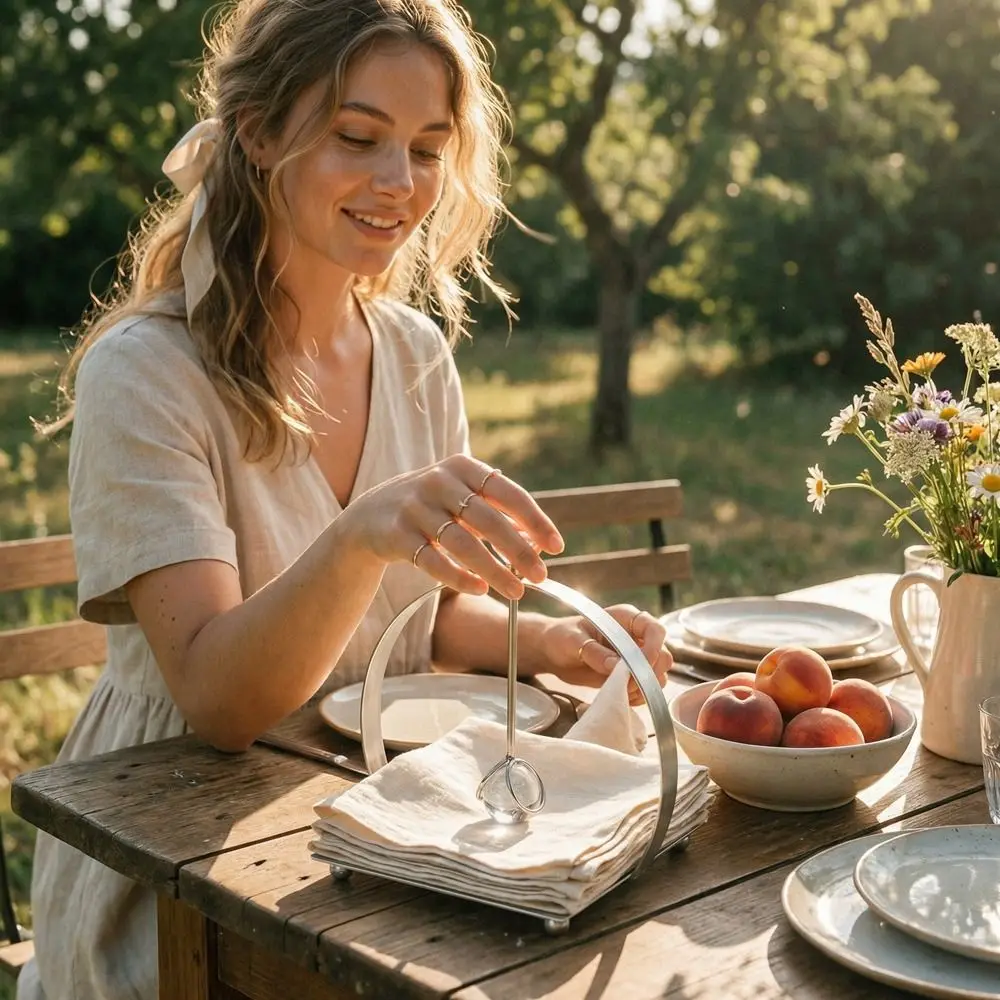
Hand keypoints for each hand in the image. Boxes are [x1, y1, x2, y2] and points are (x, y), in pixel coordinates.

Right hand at [346, 455, 563, 598]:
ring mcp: (414, 507)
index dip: (536, 521)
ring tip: (517, 591)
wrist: (370, 515)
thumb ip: (498, 513)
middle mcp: (438, 481)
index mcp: (463, 467)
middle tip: (541, 576)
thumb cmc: (433, 507)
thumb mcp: (462, 497)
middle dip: (519, 551)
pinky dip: (458, 576)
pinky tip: (479, 589)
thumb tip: (540, 544)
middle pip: (487, 519)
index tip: (557, 547)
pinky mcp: (395, 534)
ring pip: (461, 543)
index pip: (508, 493)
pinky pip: (431, 560)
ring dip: (494, 570)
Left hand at [542, 604, 672, 704]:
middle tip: (627, 683)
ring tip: (619, 689)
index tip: (640, 664)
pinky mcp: (628, 676)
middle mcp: (635, 637)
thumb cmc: (561, 637)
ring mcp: (634, 658)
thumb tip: (617, 666)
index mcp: (625, 619)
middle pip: (663, 656)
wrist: (552, 653)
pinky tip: (619, 695)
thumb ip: (594, 652)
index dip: (654, 647)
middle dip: (649, 673)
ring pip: (658, 675)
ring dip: (643, 687)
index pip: (655, 629)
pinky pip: (645, 690)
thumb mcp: (573, 640)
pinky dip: (637, 696)